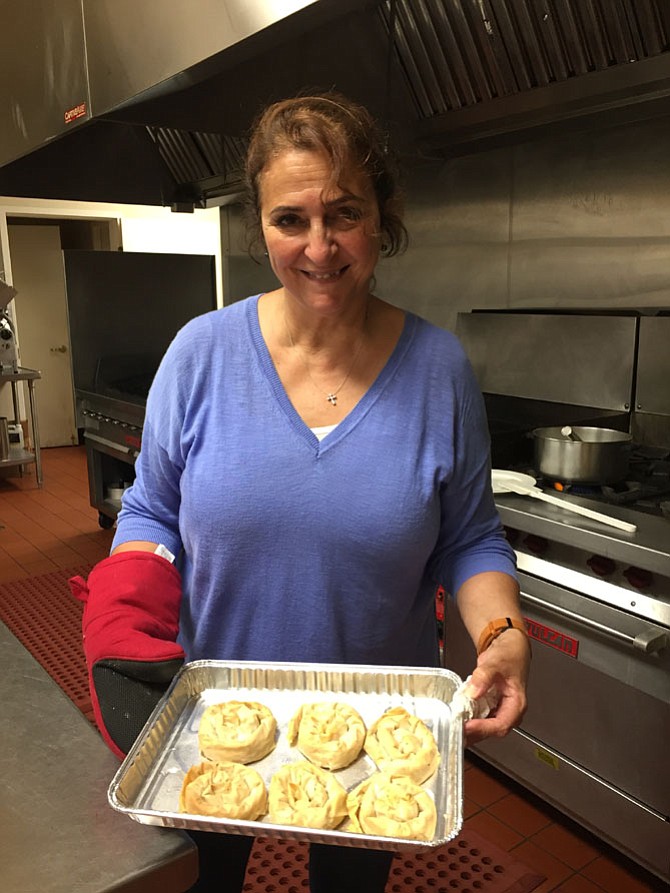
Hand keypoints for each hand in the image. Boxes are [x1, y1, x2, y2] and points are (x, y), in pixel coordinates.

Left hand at [461, 628, 529, 744]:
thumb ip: (483, 677)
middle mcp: (509, 711)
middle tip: (456, 730)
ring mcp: (499, 710)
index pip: (501, 724)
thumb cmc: (509, 656)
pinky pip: (479, 718)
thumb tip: (473, 692)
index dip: (483, 728)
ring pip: (484, 727)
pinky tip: (457, 717)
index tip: (467, 726)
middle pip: (491, 730)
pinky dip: (468, 719)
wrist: (508, 649)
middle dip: (474, 732)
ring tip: (454, 726)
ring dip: (470, 728)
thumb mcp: (496, 663)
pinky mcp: (489, 708)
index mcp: (517, 704)